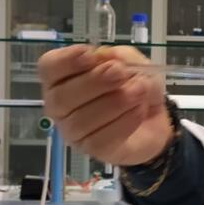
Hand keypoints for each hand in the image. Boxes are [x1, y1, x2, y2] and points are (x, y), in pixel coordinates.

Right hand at [38, 45, 172, 165]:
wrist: (154, 120)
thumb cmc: (134, 86)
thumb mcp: (134, 63)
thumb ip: (121, 57)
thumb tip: (105, 56)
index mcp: (62, 77)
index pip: (49, 68)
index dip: (66, 61)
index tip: (90, 55)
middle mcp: (60, 105)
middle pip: (61, 96)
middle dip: (93, 82)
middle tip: (119, 73)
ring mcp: (73, 131)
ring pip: (80, 121)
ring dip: (113, 103)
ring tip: (139, 91)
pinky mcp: (92, 149)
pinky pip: (101, 139)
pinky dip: (123, 122)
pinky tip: (139, 110)